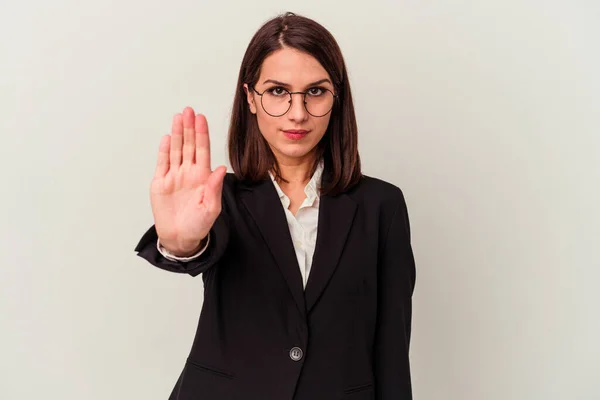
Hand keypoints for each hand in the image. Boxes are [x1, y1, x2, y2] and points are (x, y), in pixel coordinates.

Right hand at [150, 107, 226, 255]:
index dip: (202, 134)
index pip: (203, 150)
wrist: (180, 237)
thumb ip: (215, 187)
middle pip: (188, 145)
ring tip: (178, 117)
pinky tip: (166, 137)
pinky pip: (162, 163)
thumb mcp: (211, 208)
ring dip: (176, 134)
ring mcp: (174, 176)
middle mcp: (189, 173)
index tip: (201, 118)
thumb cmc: (199, 224)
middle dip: (189, 128)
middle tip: (189, 111)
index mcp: (203, 177)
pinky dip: (164, 150)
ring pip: (176, 150)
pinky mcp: (161, 183)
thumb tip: (222, 169)